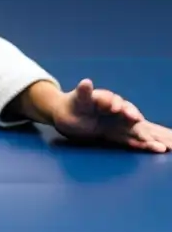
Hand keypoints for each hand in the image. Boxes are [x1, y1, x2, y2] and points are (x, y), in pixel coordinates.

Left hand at [51, 79, 167, 152]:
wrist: (70, 115)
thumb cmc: (74, 105)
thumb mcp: (78, 99)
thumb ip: (84, 92)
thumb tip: (86, 82)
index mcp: (108, 100)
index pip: (117, 103)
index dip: (120, 107)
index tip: (117, 109)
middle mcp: (118, 111)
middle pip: (132, 116)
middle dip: (139, 122)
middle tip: (143, 127)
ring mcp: (120, 123)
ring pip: (136, 130)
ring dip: (148, 138)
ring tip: (161, 146)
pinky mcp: (120, 134)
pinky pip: (133, 140)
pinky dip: (144, 145)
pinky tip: (157, 149)